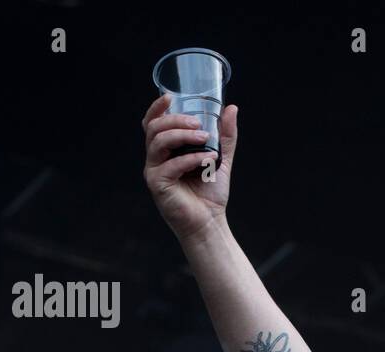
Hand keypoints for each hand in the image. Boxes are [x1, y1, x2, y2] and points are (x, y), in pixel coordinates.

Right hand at [141, 94, 238, 241]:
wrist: (210, 222)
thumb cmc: (210, 193)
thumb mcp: (221, 158)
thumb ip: (225, 136)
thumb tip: (231, 108)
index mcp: (166, 151)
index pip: (153, 124)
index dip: (157, 108)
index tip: (170, 97)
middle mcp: (156, 159)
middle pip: (155, 129)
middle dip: (175, 121)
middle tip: (198, 124)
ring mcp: (153, 171)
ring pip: (158, 143)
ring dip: (183, 136)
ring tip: (205, 139)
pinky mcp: (157, 185)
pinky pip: (170, 165)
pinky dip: (191, 159)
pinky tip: (208, 160)